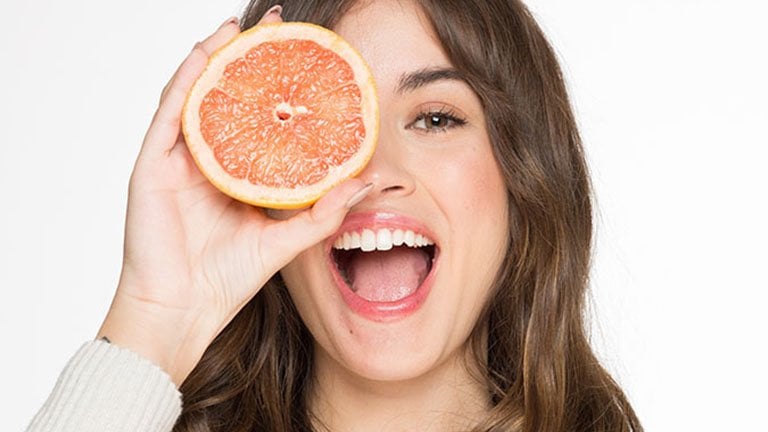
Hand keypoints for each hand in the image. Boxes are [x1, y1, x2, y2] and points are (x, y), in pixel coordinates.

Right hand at [97, 9, 369, 385]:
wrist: (183, 311)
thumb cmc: (226, 280)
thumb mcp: (285, 239)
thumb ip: (324, 213)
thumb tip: (369, 183)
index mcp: (234, 175)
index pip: (256, 118)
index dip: (276, 86)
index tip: (306, 58)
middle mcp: (205, 160)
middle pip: (226, 96)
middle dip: (248, 58)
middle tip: (277, 26)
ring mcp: (176, 159)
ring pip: (195, 94)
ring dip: (216, 56)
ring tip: (240, 26)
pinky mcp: (152, 164)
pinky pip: (169, 112)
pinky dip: (187, 80)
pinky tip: (207, 54)